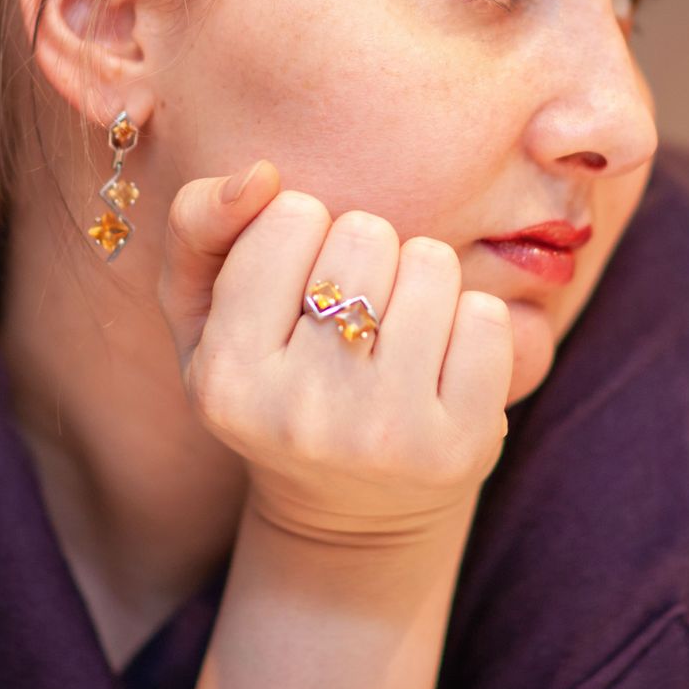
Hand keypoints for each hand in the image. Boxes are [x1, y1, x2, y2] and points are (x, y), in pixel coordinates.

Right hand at [158, 160, 513, 546]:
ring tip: (398, 336)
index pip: (291, 215)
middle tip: (352, 319)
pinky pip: (489, 316)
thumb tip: (259, 176)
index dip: (302, 235)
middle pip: (365, 233)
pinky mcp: (462, 446)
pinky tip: (443, 366)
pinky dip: (473, 322)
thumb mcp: (206, 313)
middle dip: (366, 256)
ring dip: (422, 281)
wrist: (352, 513)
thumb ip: (199, 226)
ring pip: (430, 263)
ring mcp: (386, 434)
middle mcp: (300, 414)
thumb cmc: (275, 386)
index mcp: (224, 376)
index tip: (296, 289)